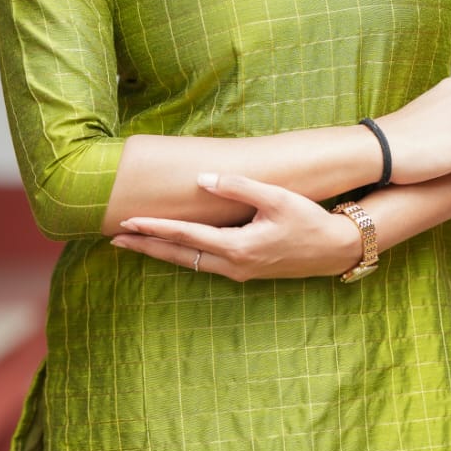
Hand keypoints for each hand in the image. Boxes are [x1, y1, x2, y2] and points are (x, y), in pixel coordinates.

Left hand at [110, 173, 364, 281]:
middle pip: (179, 256)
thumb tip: (202, 179)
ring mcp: (239, 272)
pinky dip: (183, 255)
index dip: (154, 229)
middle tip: (115, 241)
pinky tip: (173, 248)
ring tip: (135, 244)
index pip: (185, 237)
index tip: (128, 223)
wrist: (336, 248)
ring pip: (190, 263)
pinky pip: (204, 264)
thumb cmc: (308, 220)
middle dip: (146, 247)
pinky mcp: (245, 271)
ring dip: (162, 253)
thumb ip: (238, 187)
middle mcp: (233, 265)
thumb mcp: (276, 197)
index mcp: (237, 247)